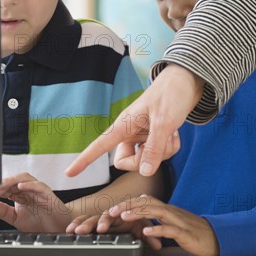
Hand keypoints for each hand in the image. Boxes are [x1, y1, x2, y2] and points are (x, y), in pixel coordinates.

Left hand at [0, 173, 71, 231]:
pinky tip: (20, 187)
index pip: (3, 188)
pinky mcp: (47, 192)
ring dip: (10, 182)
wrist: (57, 228)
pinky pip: (38, 185)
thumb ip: (4, 212)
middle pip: (10, 181)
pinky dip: (29, 185)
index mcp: (19, 193)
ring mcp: (37, 189)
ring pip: (22, 178)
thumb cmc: (40, 221)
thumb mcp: (17, 219)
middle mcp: (27, 188)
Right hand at [66, 64, 201, 176]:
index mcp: (123, 125)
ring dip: (163, 151)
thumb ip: (155, 148)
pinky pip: (159, 155)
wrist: (186, 82)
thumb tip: (144, 172)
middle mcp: (129, 132)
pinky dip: (169, 147)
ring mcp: (141, 136)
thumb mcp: (164, 122)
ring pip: (146, 160)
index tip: (68, 174)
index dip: (84, 160)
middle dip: (146, 159)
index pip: (99, 146)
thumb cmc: (171, 95)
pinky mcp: (153, 137)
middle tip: (160, 144)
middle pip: (127, 162)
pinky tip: (174, 132)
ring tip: (170, 132)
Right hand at [66, 197, 161, 249]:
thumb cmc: (136, 223)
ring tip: (72, 231)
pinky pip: (84, 220)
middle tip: (83, 232)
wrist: (133, 215)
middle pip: (97, 217)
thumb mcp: (142, 229)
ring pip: (89, 218)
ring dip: (80, 224)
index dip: (106, 221)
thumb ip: (149, 236)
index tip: (101, 230)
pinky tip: (68, 230)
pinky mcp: (93, 223)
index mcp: (121, 214)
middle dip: (89, 224)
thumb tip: (158, 245)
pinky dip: (76, 223)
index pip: (113, 215)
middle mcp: (109, 215)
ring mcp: (100, 219)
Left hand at [70, 195, 218, 255]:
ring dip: (139, 213)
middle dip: (128, 206)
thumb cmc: (192, 231)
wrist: (215, 237)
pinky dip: (157, 229)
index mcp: (166, 209)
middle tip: (111, 211)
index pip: (144, 201)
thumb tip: (143, 200)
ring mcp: (178, 221)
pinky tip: (146, 231)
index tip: (112, 209)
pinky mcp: (185, 233)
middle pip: (147, 203)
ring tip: (123, 216)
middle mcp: (170, 211)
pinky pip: (169, 229)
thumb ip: (157, 211)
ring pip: (156, 212)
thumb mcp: (172, 220)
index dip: (127, 203)